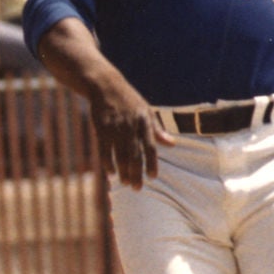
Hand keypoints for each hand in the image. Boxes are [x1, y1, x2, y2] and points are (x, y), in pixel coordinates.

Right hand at [88, 75, 172, 189]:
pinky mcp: (101, 129)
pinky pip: (104, 150)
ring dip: (122, 171)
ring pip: (119, 155)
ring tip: (125, 183)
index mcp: (144, 121)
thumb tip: (172, 144)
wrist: (106, 86)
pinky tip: (111, 173)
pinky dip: (108, 163)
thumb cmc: (130, 101)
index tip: (152, 177)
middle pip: (134, 155)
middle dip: (136, 173)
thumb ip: (157, 129)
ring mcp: (115, 128)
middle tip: (137, 188)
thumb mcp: (146, 111)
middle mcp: (130, 126)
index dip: (151, 163)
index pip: (150, 147)